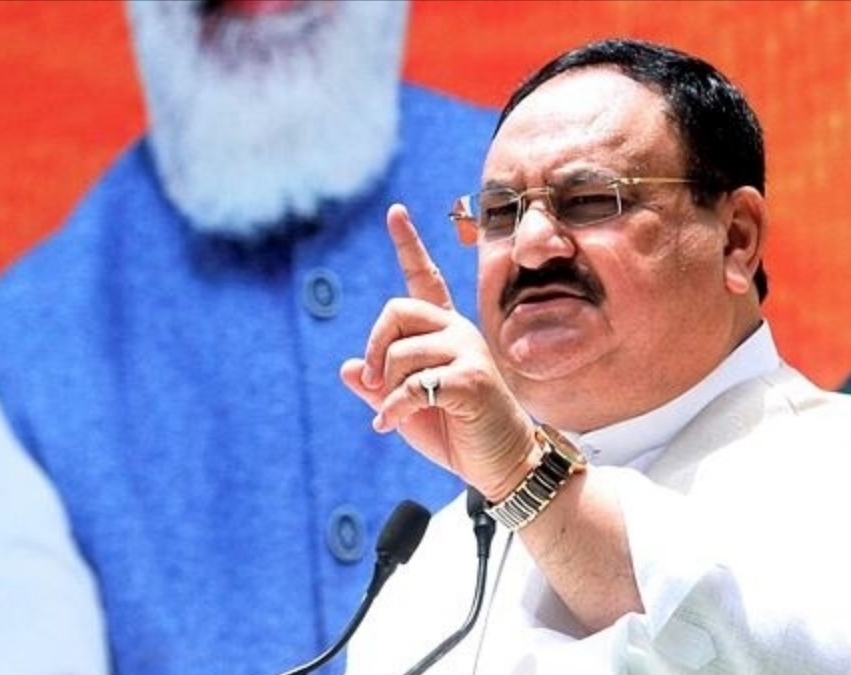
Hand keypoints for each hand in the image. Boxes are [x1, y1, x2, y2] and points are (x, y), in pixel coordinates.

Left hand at [340, 204, 535, 500]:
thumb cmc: (457, 432)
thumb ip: (379, 386)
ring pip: (400, 353)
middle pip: (396, 309)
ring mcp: (468, 352)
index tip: (395, 210)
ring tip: (390, 414)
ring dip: (386, 390)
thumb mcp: (406, 407)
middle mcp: (458, 331)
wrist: (502, 464)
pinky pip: (412, 385)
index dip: (408, 243)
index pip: (425, 278)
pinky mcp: (472, 379)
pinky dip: (393, 409)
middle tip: (373, 381)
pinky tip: (390, 425)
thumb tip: (348, 367)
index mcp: (444, 330)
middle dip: (375, 345)